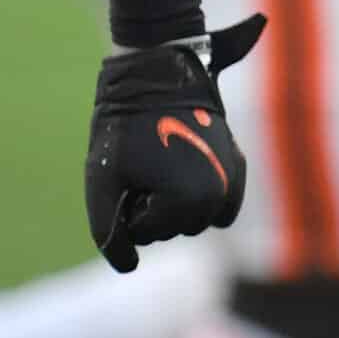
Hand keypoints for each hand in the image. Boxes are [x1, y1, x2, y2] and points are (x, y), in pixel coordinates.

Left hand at [86, 14, 265, 270]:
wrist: (156, 72)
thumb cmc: (123, 124)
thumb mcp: (102, 176)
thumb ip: (108, 228)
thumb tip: (127, 265)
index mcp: (188, 204)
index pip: (146, 232)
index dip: (125, 202)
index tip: (125, 169)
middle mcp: (220, 199)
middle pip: (174, 227)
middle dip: (151, 203)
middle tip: (140, 161)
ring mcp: (233, 182)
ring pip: (195, 216)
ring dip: (174, 198)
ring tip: (158, 158)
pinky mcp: (237, 166)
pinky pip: (217, 201)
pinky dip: (197, 192)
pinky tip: (179, 163)